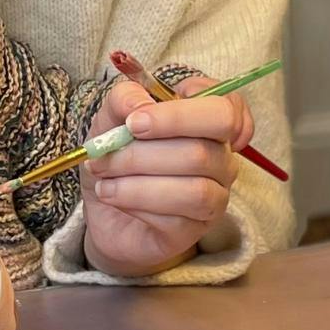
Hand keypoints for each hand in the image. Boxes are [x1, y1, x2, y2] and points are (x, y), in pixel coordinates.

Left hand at [80, 77, 254, 275]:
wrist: (103, 207)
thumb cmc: (118, 156)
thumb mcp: (111, 118)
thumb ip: (125, 99)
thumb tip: (141, 106)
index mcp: (208, 122)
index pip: (226, 111)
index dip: (180, 115)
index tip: (134, 121)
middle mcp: (221, 159)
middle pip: (202, 152)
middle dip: (142, 152)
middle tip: (104, 152)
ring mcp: (214, 197)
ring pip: (194, 190)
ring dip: (137, 183)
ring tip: (104, 179)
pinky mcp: (194, 230)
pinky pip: (176, 219)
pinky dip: (136, 203)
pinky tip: (113, 196)